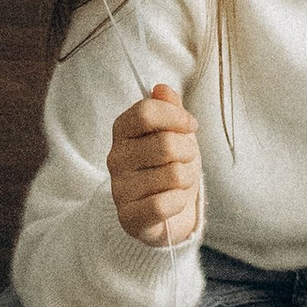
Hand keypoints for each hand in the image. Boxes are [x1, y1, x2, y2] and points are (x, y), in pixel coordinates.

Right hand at [108, 81, 200, 247]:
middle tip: (187, 159)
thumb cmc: (170, 166)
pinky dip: (178, 202)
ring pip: (172, 175)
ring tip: (179, 183)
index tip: (191, 125)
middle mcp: (115, 158)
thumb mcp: (175, 132)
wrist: (169, 211)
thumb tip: (161, 89)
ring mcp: (119, 188)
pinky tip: (173, 202)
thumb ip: (168, 108)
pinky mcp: (128, 217)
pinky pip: (164, 204)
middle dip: (189, 151)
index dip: (176, 117)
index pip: (146, 112)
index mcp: (123, 131)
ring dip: (187, 179)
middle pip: (165, 144)